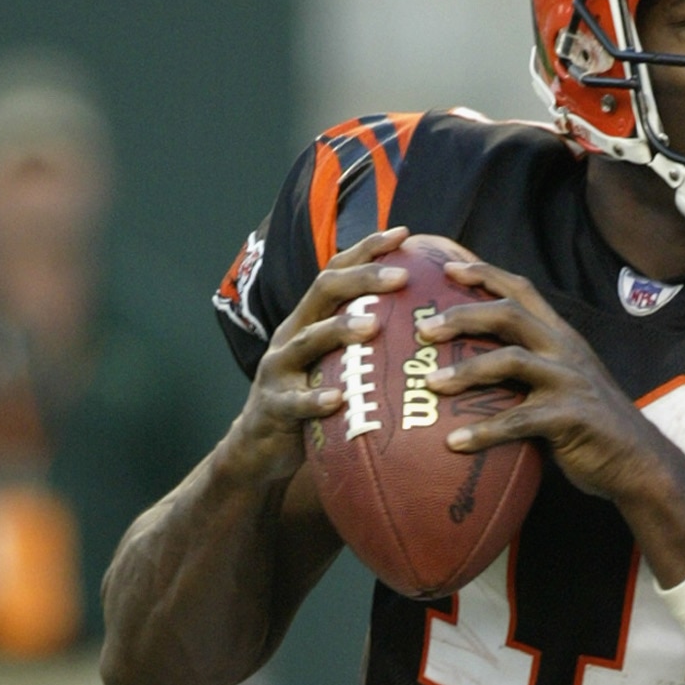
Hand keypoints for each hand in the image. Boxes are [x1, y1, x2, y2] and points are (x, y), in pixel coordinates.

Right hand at [223, 230, 411, 489]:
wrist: (258, 449)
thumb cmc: (311, 403)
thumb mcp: (335, 366)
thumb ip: (365, 345)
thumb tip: (426, 327)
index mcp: (309, 319)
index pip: (337, 272)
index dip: (367, 249)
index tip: (405, 234)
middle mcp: (291, 334)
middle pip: (323, 292)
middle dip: (362, 279)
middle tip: (402, 276)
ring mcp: (278, 369)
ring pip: (307, 341)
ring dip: (340, 330)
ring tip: (372, 325)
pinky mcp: (273, 408)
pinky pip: (295, 403)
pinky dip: (315, 400)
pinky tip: (338, 400)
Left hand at [421, 255, 684, 577]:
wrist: (638, 462)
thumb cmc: (591, 427)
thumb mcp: (563, 384)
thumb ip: (528, 371)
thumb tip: (474, 373)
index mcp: (561, 336)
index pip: (522, 290)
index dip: (485, 273)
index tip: (447, 267)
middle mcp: (565, 350)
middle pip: (509, 314)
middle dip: (463, 315)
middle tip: (423, 329)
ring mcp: (569, 381)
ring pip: (510, 361)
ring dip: (466, 371)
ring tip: (430, 384)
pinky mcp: (569, 417)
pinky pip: (517, 421)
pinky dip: (483, 432)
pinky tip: (453, 443)